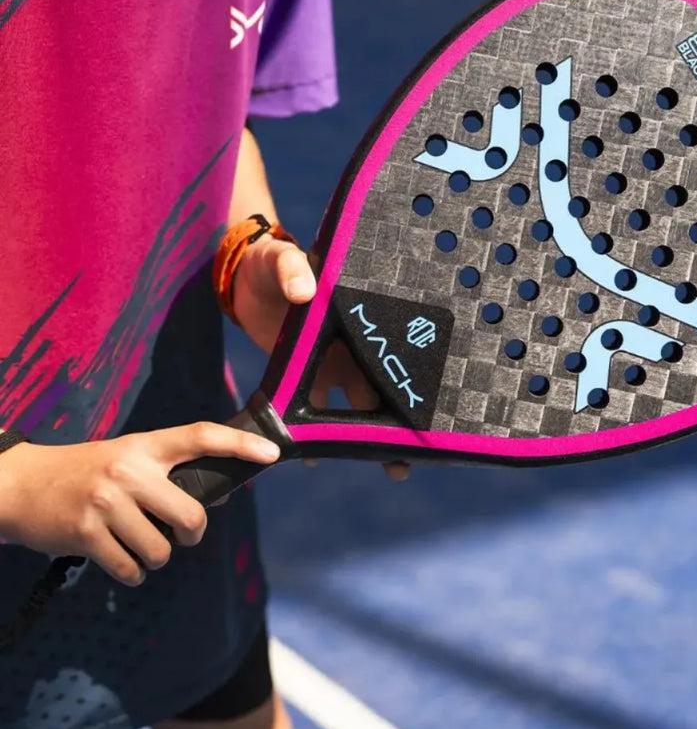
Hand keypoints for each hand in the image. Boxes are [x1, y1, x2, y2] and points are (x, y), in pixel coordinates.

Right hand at [0, 423, 280, 585]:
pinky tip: (118, 559)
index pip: (201, 436)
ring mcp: (106, 502)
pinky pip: (131, 569)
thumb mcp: (128, 459)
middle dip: (192, 534)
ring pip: (161, 550)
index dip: (240, 444)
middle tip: (181, 534)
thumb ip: (168, 474)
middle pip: (191, 515)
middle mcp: (129, 470)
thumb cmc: (85, 472)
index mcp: (145, 446)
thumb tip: (220, 499)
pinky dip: (131, 573)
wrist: (19, 484)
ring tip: (136, 544)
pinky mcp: (86, 534)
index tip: (271, 453)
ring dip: (155, 557)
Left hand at [232, 234, 409, 481]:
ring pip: (356, 408)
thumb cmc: (269, 264)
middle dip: (395, 425)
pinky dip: (316, 433)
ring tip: (382, 469)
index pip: (388, 354)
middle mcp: (351, 346)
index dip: (405, 383)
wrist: (243, 277)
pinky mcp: (304, 374)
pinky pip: (314, 408)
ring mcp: (330, 363)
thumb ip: (292, 269)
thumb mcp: (281, 259)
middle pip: (381, 391)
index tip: (421, 413)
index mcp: (356, 320)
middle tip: (404, 461)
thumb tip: (305, 291)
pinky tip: (314, 458)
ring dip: (364, 437)